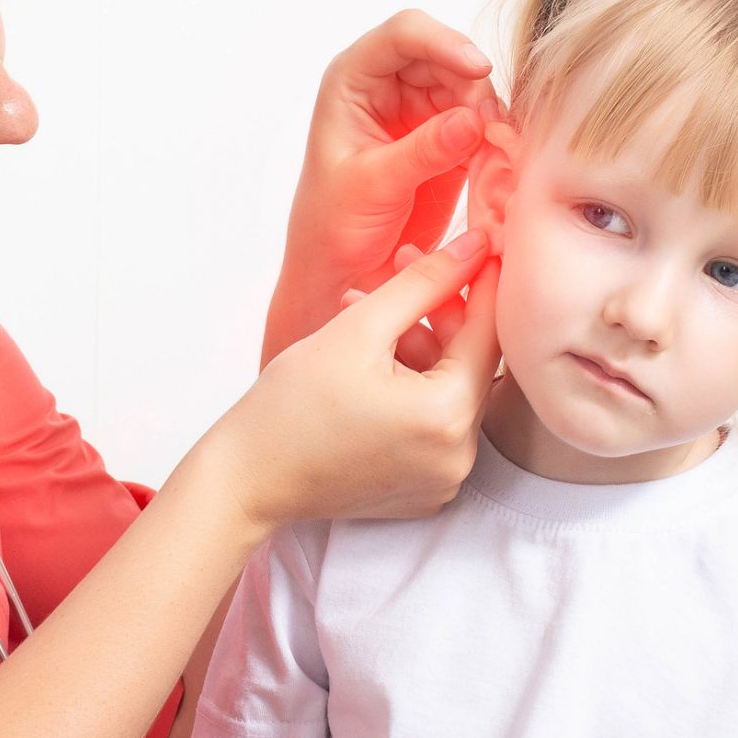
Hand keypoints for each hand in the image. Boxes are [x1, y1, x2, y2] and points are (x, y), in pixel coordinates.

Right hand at [210, 229, 500, 531]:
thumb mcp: (359, 327)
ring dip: (418, 348)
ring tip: (364, 316)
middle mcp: (459, 456)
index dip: (483, 283)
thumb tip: (477, 247)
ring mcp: (444, 479)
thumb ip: (424, 282)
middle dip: (436, 314)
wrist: (248, 479)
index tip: (479, 247)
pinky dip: (413, 390)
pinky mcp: (426, 491)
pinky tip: (372, 364)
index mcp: (448, 416)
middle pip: (468, 364)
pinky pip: (433, 425)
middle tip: (402, 269)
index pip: (489, 333)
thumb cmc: (290, 406)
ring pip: (449, 392)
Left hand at [264, 11, 500, 365]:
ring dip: (492, 123)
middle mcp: (390, 86)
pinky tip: (503, 173)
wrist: (341, 270)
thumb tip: (472, 120)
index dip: (444, 43)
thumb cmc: (332, 225)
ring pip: (473, 95)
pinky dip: (497, 148)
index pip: (404, 35)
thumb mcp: (372, 186)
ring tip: (502, 160)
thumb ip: (420, 152)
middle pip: (449, 62)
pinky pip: (484, 130)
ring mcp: (422, 113)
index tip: (478, 70)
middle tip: (496, 134)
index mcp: (354, 81)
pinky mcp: (448, 143)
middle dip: (477, 92)